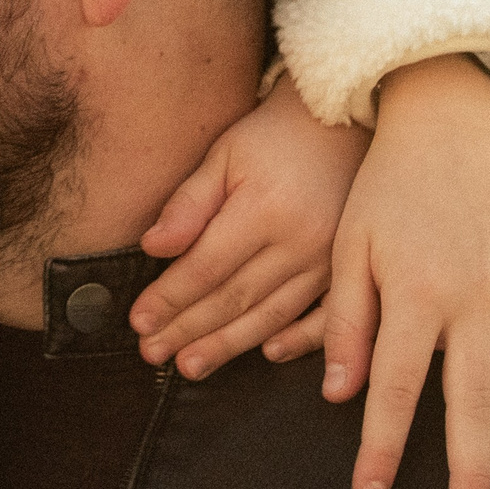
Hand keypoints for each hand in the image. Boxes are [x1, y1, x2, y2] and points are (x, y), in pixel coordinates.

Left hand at [130, 71, 368, 379]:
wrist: (344, 123)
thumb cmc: (274, 137)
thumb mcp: (225, 154)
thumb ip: (189, 203)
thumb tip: (152, 247)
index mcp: (265, 210)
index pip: (206, 268)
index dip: (170, 299)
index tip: (139, 322)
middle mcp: (302, 243)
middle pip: (235, 299)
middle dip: (189, 331)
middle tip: (152, 354)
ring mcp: (331, 261)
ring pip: (273, 315)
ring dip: (229, 345)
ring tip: (190, 365)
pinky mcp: (350, 269)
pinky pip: (325, 317)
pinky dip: (299, 340)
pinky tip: (267, 354)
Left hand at [319, 55, 489, 488]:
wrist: (446, 119)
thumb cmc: (384, 187)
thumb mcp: (347, 245)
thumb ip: (343, 319)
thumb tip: (337, 393)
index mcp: (412, 293)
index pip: (391, 387)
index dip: (379, 445)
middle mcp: (472, 299)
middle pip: (470, 400)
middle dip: (468, 469)